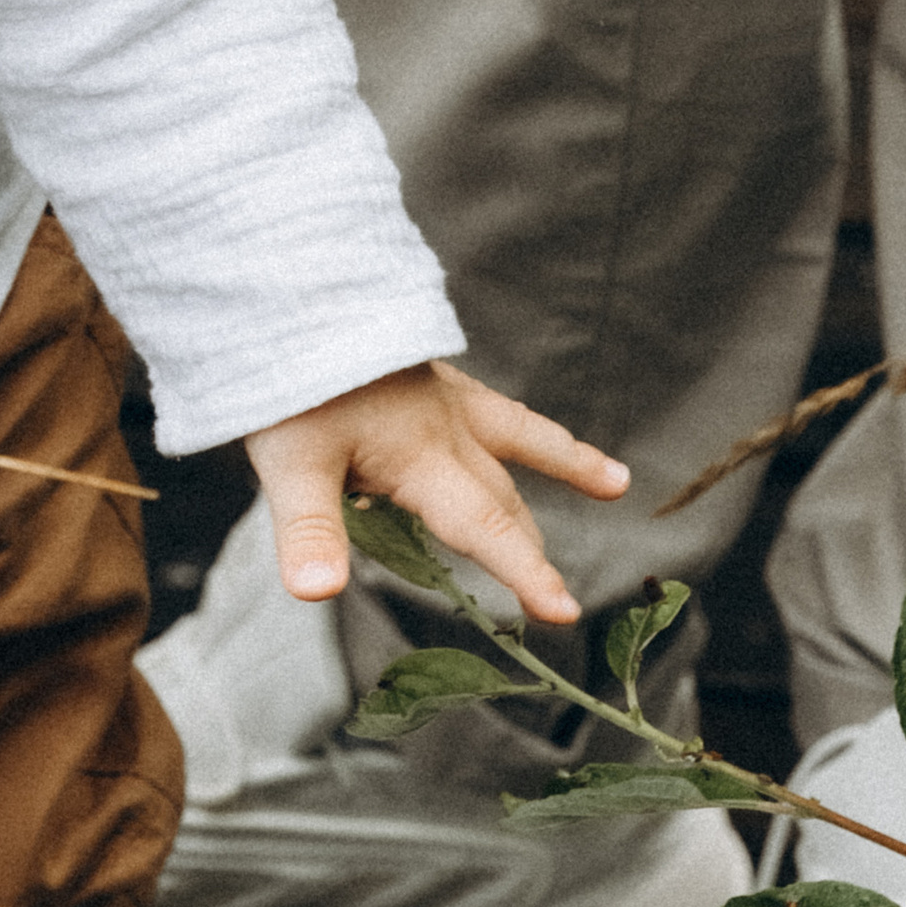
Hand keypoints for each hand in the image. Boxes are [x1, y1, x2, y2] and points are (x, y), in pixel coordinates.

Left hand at [245, 359, 630, 625]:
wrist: (293, 293)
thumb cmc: (290, 382)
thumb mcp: (290, 462)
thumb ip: (309, 530)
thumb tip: (318, 591)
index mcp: (423, 457)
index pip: (485, 528)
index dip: (526, 573)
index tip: (566, 613)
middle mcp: (446, 427)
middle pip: (502, 498)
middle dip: (531, 550)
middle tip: (567, 602)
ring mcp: (440, 393)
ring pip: (517, 433)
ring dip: (564, 460)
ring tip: (616, 480)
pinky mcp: (424, 367)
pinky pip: (487, 399)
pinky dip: (513, 418)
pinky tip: (508, 419)